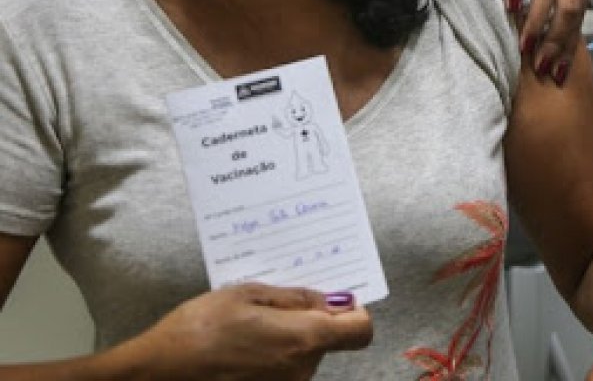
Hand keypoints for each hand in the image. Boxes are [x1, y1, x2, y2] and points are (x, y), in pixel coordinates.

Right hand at [125, 283, 371, 380]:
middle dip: (309, 321)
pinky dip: (271, 357)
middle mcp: (302, 370)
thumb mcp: (248, 294)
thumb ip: (296, 297)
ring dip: (287, 339)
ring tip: (248, 327)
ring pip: (302, 355)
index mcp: (305, 338)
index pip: (360, 331)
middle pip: (327, 340)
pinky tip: (241, 347)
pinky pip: (283, 370)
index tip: (336, 301)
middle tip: (271, 307)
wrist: (156, 374)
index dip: (354, 313)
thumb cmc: (200, 327)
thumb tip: (332, 300)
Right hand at [495, 0, 590, 83]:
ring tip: (525, 46)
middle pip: (568, 6)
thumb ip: (565, 8)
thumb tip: (562, 55)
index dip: (568, 45)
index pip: (578, 15)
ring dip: (536, 22)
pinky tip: (510, 9)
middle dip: (555, 39)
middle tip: (541, 64)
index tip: (558, 72)